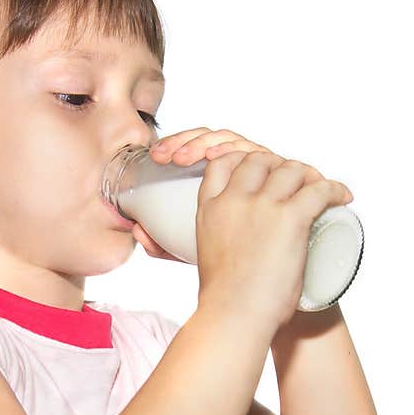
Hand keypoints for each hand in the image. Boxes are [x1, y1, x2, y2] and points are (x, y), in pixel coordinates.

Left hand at [133, 127, 275, 259]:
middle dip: (185, 141)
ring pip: (230, 141)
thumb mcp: (190, 252)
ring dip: (205, 143)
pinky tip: (217, 158)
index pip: (195, 150)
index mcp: (217, 177)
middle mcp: (237, 166)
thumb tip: (137, 229)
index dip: (174, 145)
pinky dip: (235, 150)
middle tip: (164, 156)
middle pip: (211, 140)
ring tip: (183, 158)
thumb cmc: (232, 258)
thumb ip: (163, 245)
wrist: (271, 273)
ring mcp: (256, 166)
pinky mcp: (276, 170)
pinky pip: (255, 152)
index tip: (154, 157)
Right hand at [193, 146, 352, 331]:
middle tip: (297, 183)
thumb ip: (220, 236)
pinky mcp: (291, 218)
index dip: (244, 159)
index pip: (222, 163)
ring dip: (309, 176)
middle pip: (260, 160)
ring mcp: (263, 207)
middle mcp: (234, 201)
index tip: (261, 172)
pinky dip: (335, 190)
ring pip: (292, 169)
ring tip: (322, 190)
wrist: (235, 316)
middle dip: (280, 165)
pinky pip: (319, 190)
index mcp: (211, 210)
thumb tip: (238, 239)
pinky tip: (342, 197)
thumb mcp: (208, 254)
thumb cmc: (225, 298)